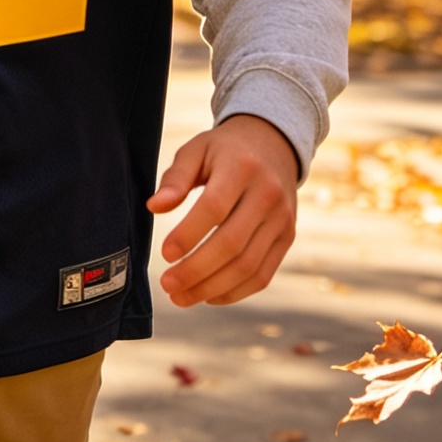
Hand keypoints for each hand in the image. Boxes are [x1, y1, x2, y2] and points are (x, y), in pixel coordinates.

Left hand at [145, 114, 299, 308]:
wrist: (273, 145)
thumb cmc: (224, 150)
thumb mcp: (197, 150)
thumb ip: (175, 178)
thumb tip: (154, 207)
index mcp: (242, 167)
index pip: (214, 207)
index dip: (188, 235)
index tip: (165, 254)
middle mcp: (268, 194)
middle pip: (232, 243)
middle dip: (196, 270)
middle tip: (167, 284)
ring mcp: (282, 219)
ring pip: (248, 266)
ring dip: (212, 288)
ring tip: (181, 296)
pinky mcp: (287, 238)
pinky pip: (263, 275)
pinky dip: (234, 292)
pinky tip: (208, 295)